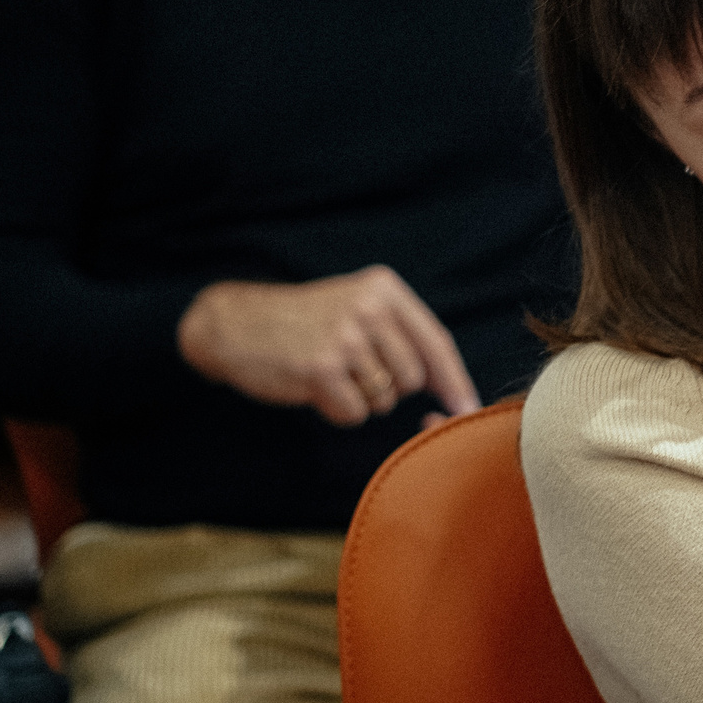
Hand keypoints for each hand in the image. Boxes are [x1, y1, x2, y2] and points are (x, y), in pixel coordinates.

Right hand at [177, 265, 479, 426]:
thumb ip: (399, 334)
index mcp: (384, 289)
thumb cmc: (303, 322)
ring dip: (358, 399)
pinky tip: (313, 387)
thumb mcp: (355, 306)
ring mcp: (345, 337)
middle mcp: (369, 308)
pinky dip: (336, 411)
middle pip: (411, 379)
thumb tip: (447, 385)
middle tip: (348, 370)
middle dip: (385, 388)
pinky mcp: (320, 368)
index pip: (436, 342)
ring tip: (328, 372)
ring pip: (383, 400)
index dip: (454, 381)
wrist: (235, 323)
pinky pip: (354, 414)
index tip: (467, 410)